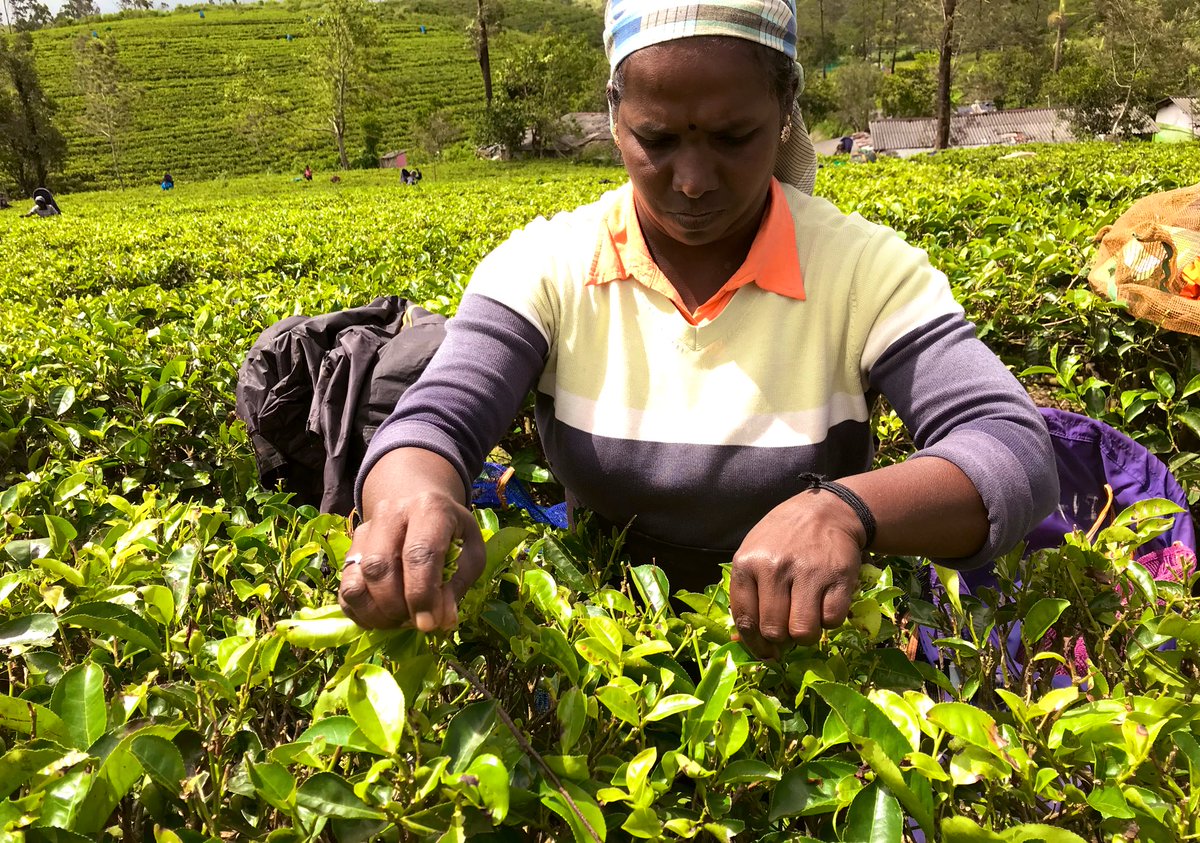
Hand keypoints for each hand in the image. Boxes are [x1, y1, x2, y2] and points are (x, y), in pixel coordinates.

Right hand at [338, 490, 484, 631]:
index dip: (422, 594)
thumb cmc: (454, 534)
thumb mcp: (471, 554)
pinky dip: (362, 613)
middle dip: (397, 606)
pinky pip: (345, 590)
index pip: (418, 553)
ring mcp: (364, 532)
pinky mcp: (350, 551)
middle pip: (379, 567)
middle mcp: (390, 514)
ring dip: (377, 613)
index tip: (428, 624)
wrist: (422, 509)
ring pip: (356, 581)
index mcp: (429, 508)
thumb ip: (457, 584)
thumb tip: (442, 620)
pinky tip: (383, 618)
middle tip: (416, 622)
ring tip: (401, 621)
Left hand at [729, 491, 865, 658]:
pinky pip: (832, 620)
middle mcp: (774, 568)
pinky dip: (829, 620)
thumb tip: (741, 641)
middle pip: (774, 631)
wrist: (826, 511)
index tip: (765, 651)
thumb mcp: (754, 554)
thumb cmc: (782, 537)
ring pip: (803, 632)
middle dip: (781, 639)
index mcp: (747, 563)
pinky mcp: (838, 577)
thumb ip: (746, 594)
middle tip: (788, 627)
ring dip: (806, 633)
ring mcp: (807, 572)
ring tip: (806, 616)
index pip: (745, 620)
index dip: (755, 644)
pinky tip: (824, 602)